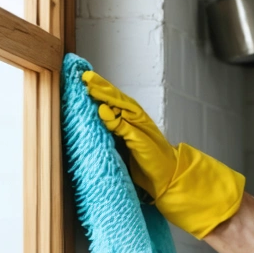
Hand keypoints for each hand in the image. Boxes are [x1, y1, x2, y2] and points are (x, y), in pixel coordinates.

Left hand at [82, 71, 244, 238]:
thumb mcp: (127, 144)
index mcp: (133, 121)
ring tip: (91, 84)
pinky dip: (114, 118)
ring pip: (122, 106)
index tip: (84, 79)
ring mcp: (140, 128)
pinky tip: (103, 110)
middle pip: (118, 99)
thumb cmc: (148, 162)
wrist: (169, 176)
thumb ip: (116, 129)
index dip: (101, 90)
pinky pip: (125, 127)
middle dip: (101, 86)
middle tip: (85, 75)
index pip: (115, 102)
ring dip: (107, 94)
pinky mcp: (140, 141)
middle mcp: (137, 120)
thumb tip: (100, 113)